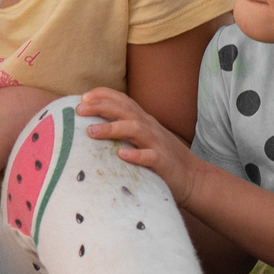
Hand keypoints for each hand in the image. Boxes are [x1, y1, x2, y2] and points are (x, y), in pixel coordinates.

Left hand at [79, 86, 206, 204]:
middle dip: (101, 106)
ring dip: (113, 128)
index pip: (123, 100)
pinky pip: (150, 157)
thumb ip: (123, 130)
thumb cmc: (160, 158)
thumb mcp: (142, 139)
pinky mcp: (164, 163)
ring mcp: (157, 144)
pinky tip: (122, 155)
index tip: (82, 97)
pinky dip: (136, 155)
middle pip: (125, 110)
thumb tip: (91, 127)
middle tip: (79, 110)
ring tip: (91, 131)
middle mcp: (149, 128)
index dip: (103, 95)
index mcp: (143, 121)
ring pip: (136, 129)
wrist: (194, 178)